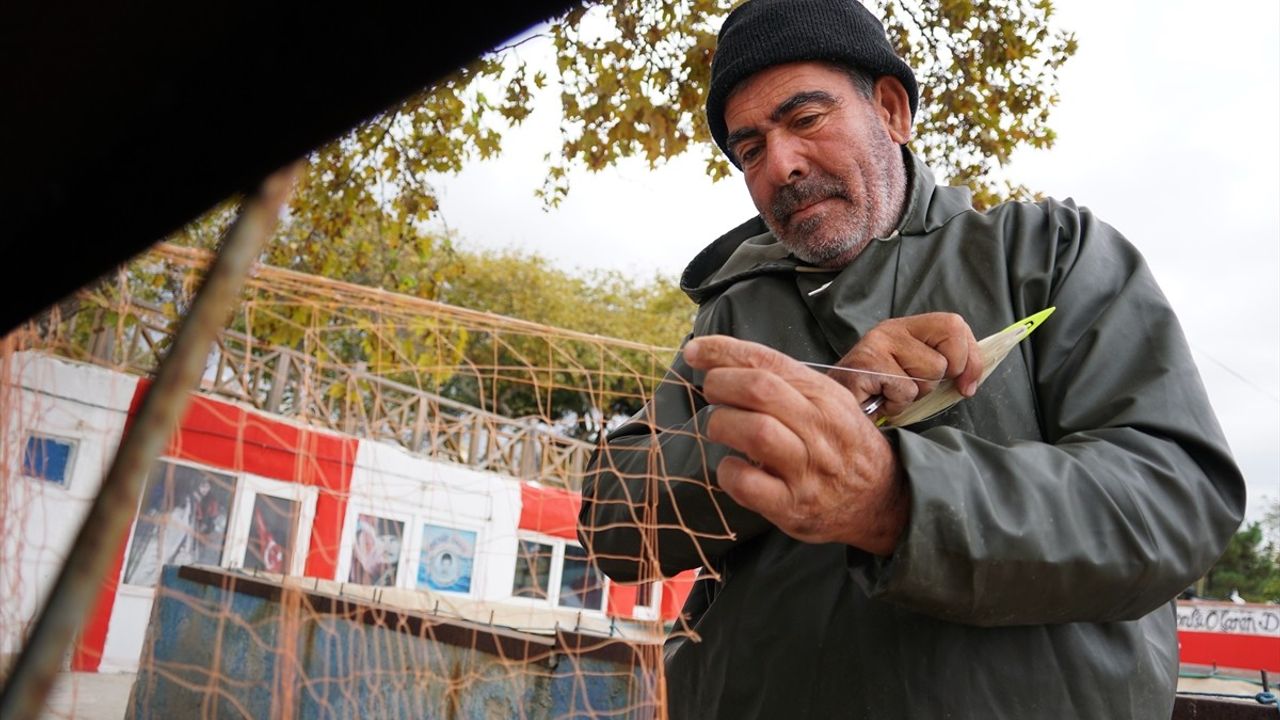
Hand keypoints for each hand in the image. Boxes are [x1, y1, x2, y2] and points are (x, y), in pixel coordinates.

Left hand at [683, 335, 907, 555]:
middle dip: (720, 384)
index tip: (695, 350)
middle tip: (711, 392)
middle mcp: (819, 428)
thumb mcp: (827, 402)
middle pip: (759, 390)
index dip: (724, 352)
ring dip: (722, 424)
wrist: (880, 499)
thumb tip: (722, 362)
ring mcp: (806, 469)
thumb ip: (784, 383)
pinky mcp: (792, 506)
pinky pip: (748, 484)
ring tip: (720, 427)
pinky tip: (732, 466)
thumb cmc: (841, 443)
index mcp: (824, 396)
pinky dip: (729, 471)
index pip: (768, 362)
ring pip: (754, 432)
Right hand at [831, 313, 982, 418]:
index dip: (970, 359)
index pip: (955, 325)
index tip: (965, 386)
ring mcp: (876, 344)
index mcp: (908, 327)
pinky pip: (905, 390)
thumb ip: (946, 369)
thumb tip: (970, 382)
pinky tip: (879, 399)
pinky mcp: (865, 365)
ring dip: (914, 394)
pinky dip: (896, 404)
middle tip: (915, 386)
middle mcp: (891, 329)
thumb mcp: (919, 376)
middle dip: (940, 379)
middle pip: (947, 352)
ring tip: (891, 393)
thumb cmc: (881, 394)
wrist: (836, 409)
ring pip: (929, 374)